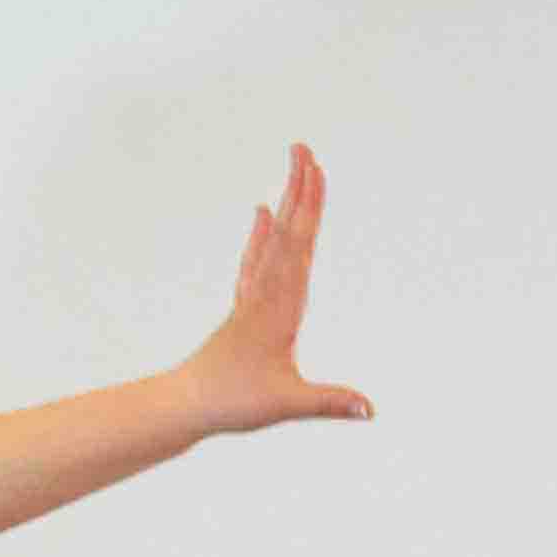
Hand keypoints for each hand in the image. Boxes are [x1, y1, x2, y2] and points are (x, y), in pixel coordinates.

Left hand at [182, 144, 369, 435]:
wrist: (186, 406)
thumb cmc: (233, 404)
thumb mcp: (285, 404)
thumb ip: (329, 403)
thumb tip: (370, 410)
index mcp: (279, 306)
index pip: (299, 246)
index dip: (309, 208)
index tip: (316, 171)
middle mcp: (265, 293)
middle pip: (288, 232)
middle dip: (299, 189)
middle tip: (303, 147)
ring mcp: (254, 296)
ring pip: (274, 240)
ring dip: (287, 203)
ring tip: (295, 168)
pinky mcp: (247, 306)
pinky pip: (258, 259)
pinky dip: (264, 233)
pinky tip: (262, 211)